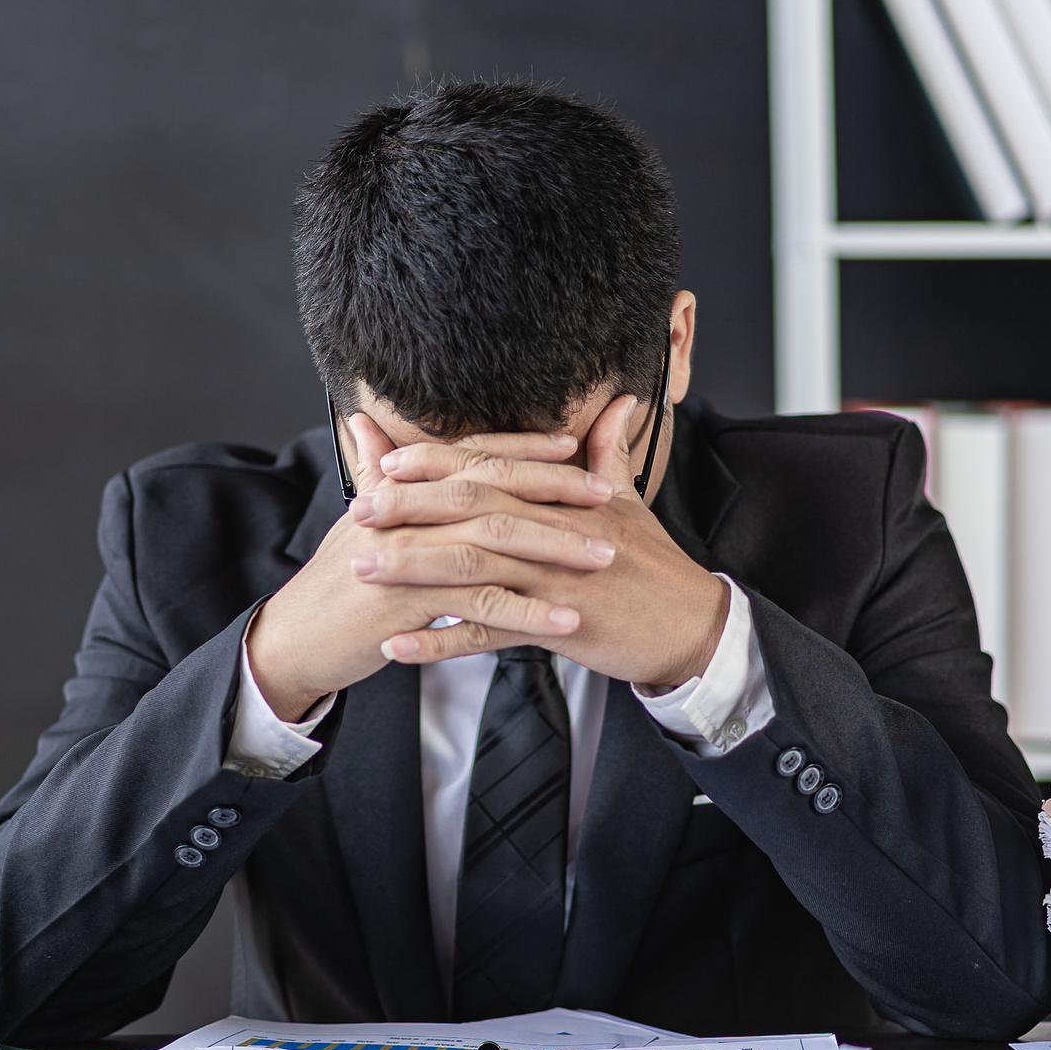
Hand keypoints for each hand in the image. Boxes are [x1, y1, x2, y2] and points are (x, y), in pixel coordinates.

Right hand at [246, 414, 623, 720]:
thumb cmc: (335, 585)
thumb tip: (365, 423)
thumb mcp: (359, 523)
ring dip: (553, 549)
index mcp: (399, 493)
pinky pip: (477, 605)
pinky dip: (525, 612)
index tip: (571, 445)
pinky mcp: (408, 605)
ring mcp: (406, 558)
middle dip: (553, 491)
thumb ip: (372, 472)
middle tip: (607, 496)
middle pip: (490, 491)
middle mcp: (404, 515)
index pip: (470, 457)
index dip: (520, 449)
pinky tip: (565, 622)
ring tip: (602, 558)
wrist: (293, 640)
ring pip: (492, 543)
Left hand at [353, 398, 729, 690]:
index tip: (389, 461)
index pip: (489, 469)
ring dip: (411, 569)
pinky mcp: (556, 625)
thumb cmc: (656, 564)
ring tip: (361, 569)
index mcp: (562, 498)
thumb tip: (619, 403)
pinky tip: (397, 646)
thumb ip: (611, 451)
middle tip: (357, 509)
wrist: (692, 624)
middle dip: (409, 508)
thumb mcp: (632, 500)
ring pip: (471, 568)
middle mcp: (552, 530)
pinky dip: (439, 640)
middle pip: (470, 509)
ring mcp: (552, 578)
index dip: (437, 463)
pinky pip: (487, 634)